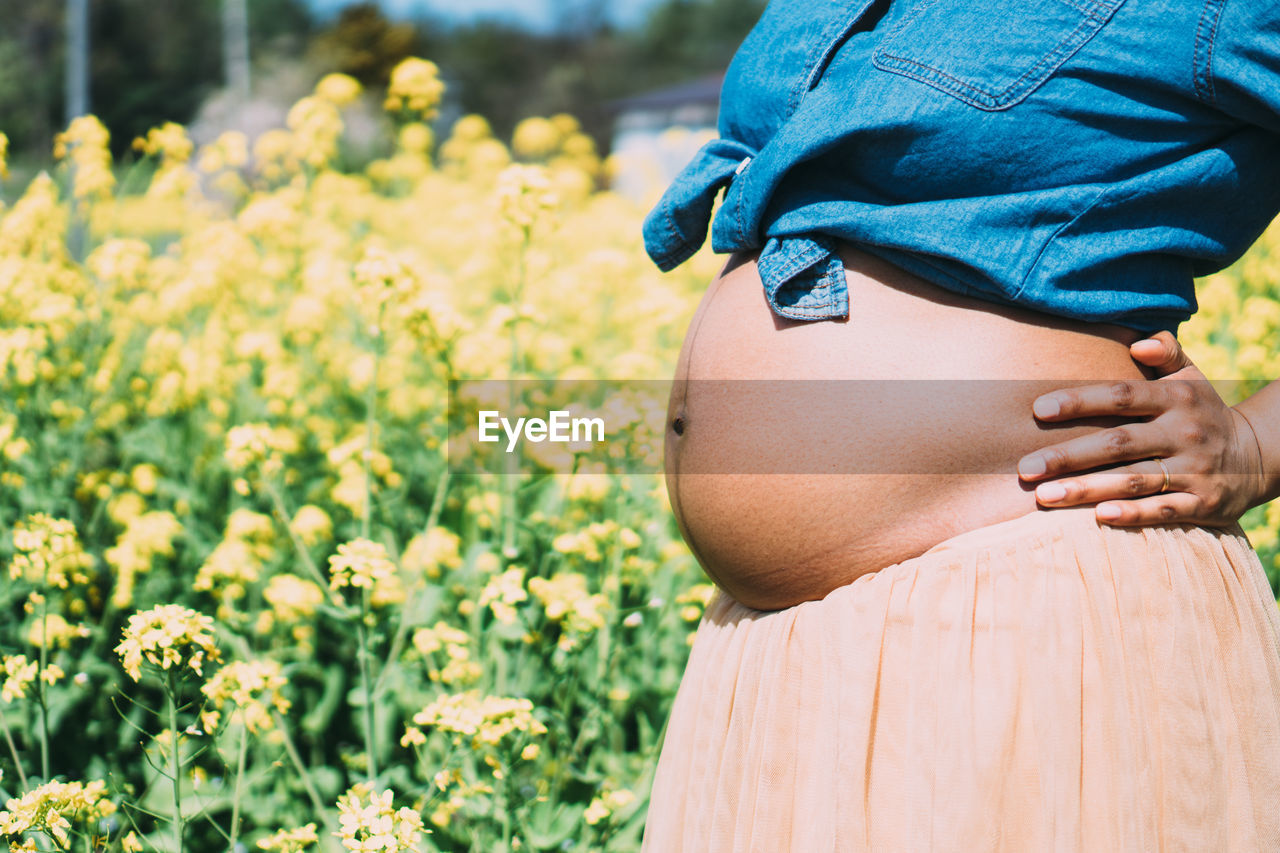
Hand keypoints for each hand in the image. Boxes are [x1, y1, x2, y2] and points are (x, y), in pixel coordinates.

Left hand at [1016, 331, 1266, 526]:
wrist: (1261, 455)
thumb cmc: (1204, 411)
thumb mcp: (1193, 376)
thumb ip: (1166, 352)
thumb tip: (1138, 342)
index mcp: (1176, 398)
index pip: (1121, 395)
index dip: (1080, 401)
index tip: (1038, 409)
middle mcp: (1184, 433)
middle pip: (1118, 443)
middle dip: (1068, 455)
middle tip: (1026, 467)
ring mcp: (1195, 470)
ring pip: (1133, 480)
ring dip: (1086, 490)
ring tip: (1044, 497)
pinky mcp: (1204, 503)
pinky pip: (1164, 510)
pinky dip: (1133, 514)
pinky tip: (1098, 517)